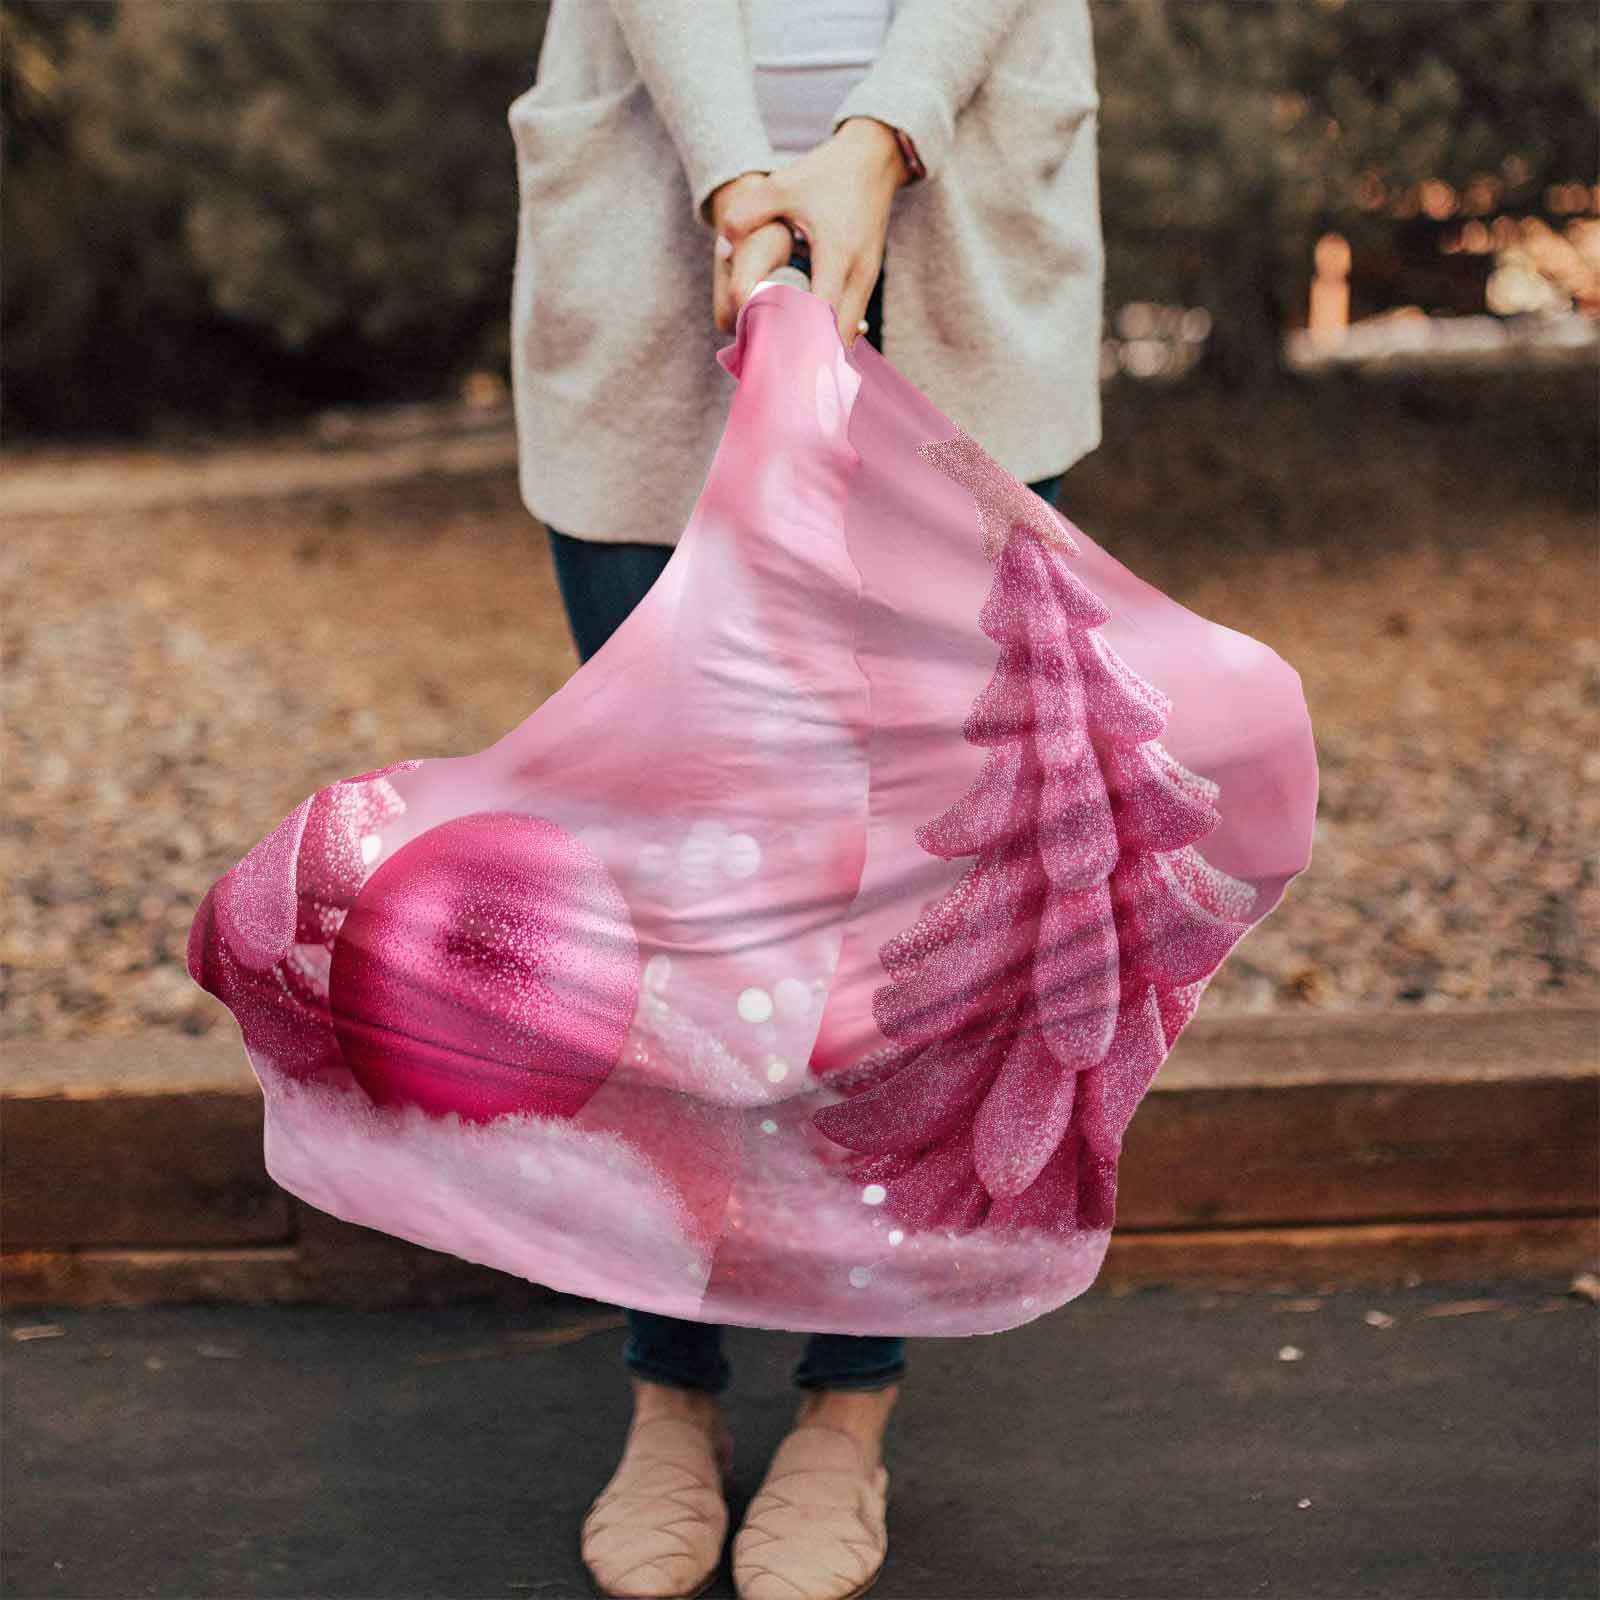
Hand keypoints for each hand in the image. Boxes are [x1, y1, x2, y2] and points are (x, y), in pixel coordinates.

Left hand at [711, 118, 908, 349]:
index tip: (772, 359)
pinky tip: (804, 346)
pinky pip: (849, 323)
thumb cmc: (828, 173)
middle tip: (776, 376)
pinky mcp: (866, 281)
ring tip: (787, 368)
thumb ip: (747, 214)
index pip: (819, 315)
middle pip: (837, 339)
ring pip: (846, 336)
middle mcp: (858, 275)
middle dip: (808, 361)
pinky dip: (829, 338)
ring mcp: (867, 281)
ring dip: (819, 352)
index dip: (796, 340)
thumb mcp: (783, 186)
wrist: (874, 159)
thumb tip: (722, 245)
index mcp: (837, 255)